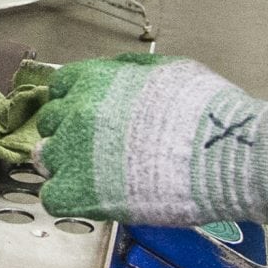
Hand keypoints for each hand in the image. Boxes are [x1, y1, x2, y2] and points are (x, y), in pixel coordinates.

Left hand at [34, 52, 267, 230]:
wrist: (220, 153)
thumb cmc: (205, 112)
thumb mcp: (167, 70)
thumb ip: (130, 72)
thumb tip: (116, 76)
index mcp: (97, 79)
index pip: (61, 86)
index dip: (72, 101)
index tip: (82, 113)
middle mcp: (78, 111)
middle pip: (51, 122)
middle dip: (68, 132)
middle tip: (93, 148)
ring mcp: (74, 152)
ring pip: (47, 158)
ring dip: (66, 165)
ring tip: (94, 176)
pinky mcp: (79, 192)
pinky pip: (53, 196)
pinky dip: (67, 197)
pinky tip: (90, 198)